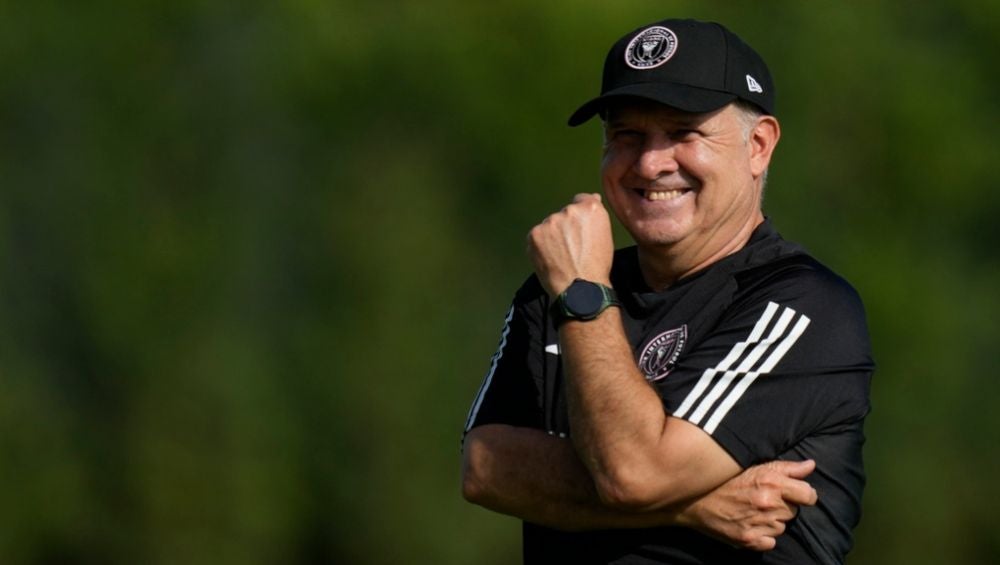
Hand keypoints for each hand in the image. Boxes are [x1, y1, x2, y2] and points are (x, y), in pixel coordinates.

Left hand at [526, 193, 614, 296]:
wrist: (580, 288)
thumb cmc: (596, 266)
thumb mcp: (605, 237)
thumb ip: (595, 217)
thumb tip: (592, 198)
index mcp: (591, 209)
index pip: (581, 200)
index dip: (580, 217)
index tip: (580, 230)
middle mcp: (569, 211)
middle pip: (564, 214)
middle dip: (566, 227)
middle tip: (572, 248)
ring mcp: (550, 222)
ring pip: (549, 225)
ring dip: (553, 236)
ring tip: (561, 256)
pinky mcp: (535, 234)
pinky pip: (537, 236)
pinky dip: (541, 246)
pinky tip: (551, 259)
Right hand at [679, 459, 817, 550]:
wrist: (693, 499)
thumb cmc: (725, 479)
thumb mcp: (754, 466)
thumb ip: (785, 468)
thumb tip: (810, 466)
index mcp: (771, 482)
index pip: (809, 495)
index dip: (803, 494)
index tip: (794, 493)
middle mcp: (767, 503)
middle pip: (794, 511)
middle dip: (783, 506)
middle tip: (762, 499)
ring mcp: (758, 523)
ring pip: (781, 527)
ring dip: (772, 521)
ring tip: (752, 510)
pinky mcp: (749, 540)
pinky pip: (770, 542)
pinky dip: (763, 536)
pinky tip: (749, 524)